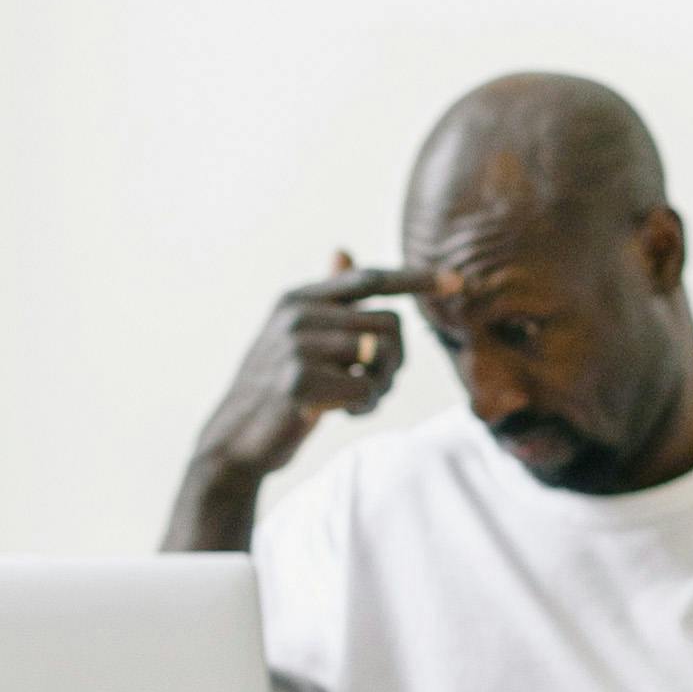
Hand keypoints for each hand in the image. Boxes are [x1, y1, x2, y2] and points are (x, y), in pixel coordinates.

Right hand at [176, 254, 442, 514]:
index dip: (416, 280)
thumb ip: (327, 300)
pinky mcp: (299, 382)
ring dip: (382, 386)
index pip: (370, 279)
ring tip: (360, 400)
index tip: (456, 281)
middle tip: (380, 386)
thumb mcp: (300, 337)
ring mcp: (296, 346)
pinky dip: (366, 406)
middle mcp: (297, 314)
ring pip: (381, 355)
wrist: (236, 440)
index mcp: (299, 299)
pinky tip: (344, 414)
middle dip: (397, 361)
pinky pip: (365, 388)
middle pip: (388, 324)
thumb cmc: (278, 389)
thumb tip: (343, 251)